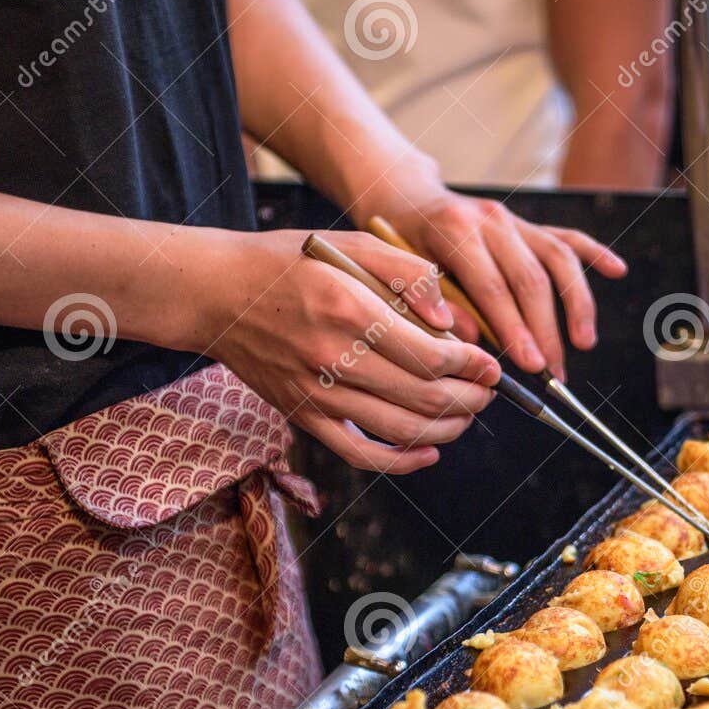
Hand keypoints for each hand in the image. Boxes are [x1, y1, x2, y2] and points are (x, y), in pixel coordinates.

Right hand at [205, 230, 500, 473]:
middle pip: (423, 398)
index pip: (430, 355)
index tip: (490, 365)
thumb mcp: (350, 245)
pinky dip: (402, 462)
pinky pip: (360, 454)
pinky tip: (430, 453)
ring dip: (447, 429)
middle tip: (488, 391)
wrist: (217, 294)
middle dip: (469, 399)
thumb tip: (453, 321)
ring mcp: (316, 393)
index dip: (471, 366)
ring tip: (467, 414)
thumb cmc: (288, 263)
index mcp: (349, 308)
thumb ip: (408, 274)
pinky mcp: (304, 416)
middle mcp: (333, 357)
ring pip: (400, 430)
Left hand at [359, 175, 626, 380]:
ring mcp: (514, 220)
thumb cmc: (398, 246)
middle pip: (531, 279)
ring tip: (584, 343)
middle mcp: (491, 220)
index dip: (515, 329)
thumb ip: (431, 303)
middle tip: (554, 374)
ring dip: (576, 304)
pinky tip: (617, 271)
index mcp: (456, 231)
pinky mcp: (528, 224)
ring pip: (558, 260)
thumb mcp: (398, 272)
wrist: (404, 200)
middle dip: (546, 331)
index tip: (530, 366)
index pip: (493, 288)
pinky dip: (595, 254)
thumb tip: (472, 342)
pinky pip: (567, 238)